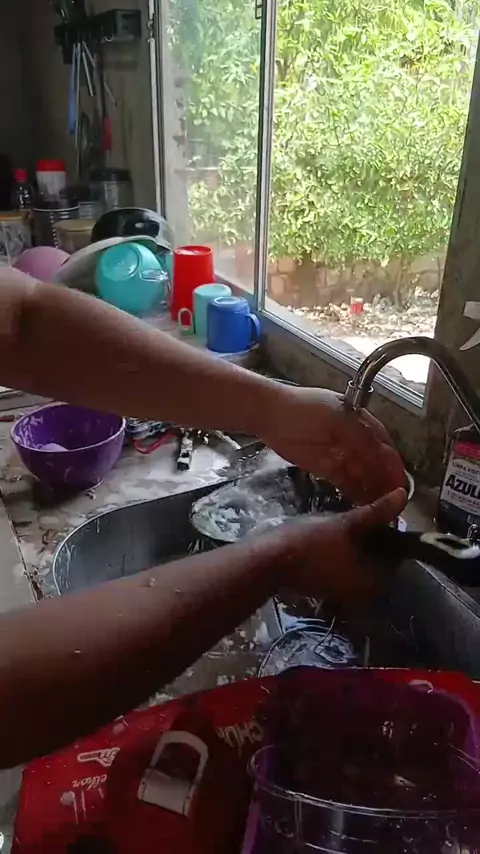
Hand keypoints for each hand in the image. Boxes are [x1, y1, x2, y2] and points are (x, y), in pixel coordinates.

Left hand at [262, 385, 405, 503]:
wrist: (270, 414)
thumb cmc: (304, 410)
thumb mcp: (337, 420)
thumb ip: (362, 439)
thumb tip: (386, 456)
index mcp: (362, 422)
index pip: (385, 448)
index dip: (394, 467)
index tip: (402, 486)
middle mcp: (355, 439)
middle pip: (376, 465)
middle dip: (386, 483)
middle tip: (395, 504)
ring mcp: (340, 454)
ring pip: (363, 475)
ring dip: (373, 490)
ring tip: (383, 509)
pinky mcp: (326, 467)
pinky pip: (346, 482)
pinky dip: (356, 492)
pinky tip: (364, 504)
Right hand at [278, 487, 406, 604]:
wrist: (270, 561)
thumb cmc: (310, 542)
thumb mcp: (345, 523)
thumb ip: (376, 512)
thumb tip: (404, 494)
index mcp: (375, 582)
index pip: (396, 553)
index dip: (388, 530)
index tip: (374, 513)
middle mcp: (365, 594)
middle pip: (378, 559)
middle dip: (372, 538)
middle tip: (357, 516)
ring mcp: (347, 594)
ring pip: (361, 563)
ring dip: (357, 544)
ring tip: (344, 524)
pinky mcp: (331, 589)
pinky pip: (347, 569)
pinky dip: (344, 554)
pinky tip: (333, 538)